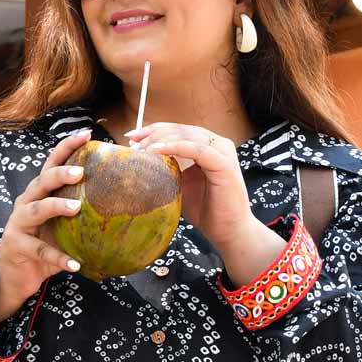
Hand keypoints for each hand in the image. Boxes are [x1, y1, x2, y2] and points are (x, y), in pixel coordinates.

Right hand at [0, 127, 92, 324]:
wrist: (17, 276)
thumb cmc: (44, 247)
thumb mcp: (63, 229)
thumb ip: (81, 217)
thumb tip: (121, 207)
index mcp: (38, 193)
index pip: (51, 164)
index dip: (67, 148)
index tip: (87, 135)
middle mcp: (26, 203)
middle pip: (42, 181)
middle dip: (60, 173)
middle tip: (81, 171)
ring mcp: (19, 224)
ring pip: (37, 210)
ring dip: (56, 206)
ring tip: (76, 208)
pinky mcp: (17, 246)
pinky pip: (41, 251)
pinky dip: (59, 258)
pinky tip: (75, 264)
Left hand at [129, 121, 271, 276]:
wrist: (229, 232)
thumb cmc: (207, 211)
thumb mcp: (181, 186)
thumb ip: (169, 170)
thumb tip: (143, 163)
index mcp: (208, 147)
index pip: (179, 131)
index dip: (154, 131)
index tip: (132, 137)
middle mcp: (217, 144)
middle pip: (182, 129)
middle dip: (154, 133)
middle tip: (132, 141)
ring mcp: (222, 152)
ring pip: (188, 135)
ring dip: (162, 139)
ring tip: (142, 148)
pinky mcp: (224, 164)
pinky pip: (197, 149)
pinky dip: (176, 147)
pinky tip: (157, 150)